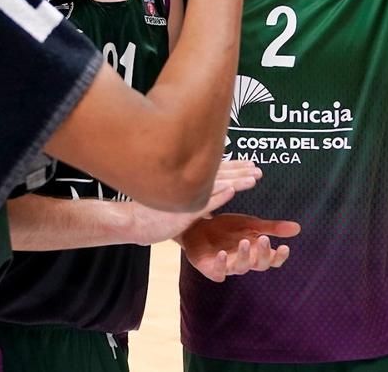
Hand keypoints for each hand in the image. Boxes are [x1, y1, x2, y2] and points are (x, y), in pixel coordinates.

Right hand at [128, 161, 261, 245]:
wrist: (129, 222)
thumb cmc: (148, 215)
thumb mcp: (172, 203)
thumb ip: (189, 198)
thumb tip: (206, 199)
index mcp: (187, 183)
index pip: (215, 171)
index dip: (234, 166)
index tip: (250, 164)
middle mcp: (187, 185)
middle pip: (219, 174)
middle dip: (241, 171)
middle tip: (258, 170)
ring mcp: (186, 197)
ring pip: (216, 185)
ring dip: (237, 180)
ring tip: (254, 178)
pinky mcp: (183, 212)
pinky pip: (204, 202)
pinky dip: (218, 194)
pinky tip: (232, 189)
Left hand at [178, 213, 300, 281]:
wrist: (198, 227)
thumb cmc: (227, 229)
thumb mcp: (251, 224)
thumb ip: (272, 228)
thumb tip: (298, 228)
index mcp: (255, 252)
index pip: (272, 260)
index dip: (279, 257)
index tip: (284, 247)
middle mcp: (244, 261)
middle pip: (258, 265)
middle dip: (262, 254)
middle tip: (263, 239)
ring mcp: (228, 266)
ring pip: (241, 268)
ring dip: (244, 256)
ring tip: (244, 242)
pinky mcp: (211, 268)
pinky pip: (218, 271)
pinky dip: (222, 264)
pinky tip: (223, 253)